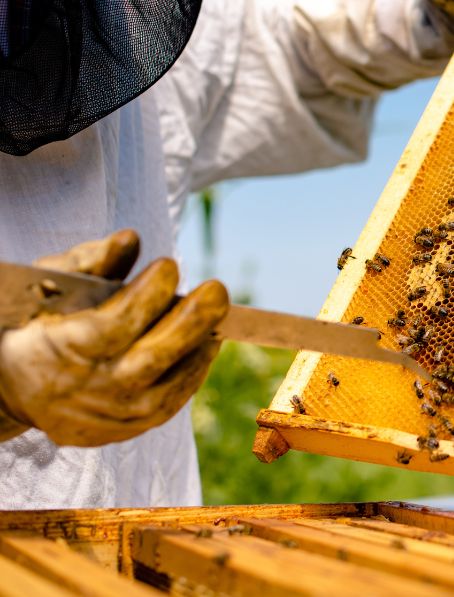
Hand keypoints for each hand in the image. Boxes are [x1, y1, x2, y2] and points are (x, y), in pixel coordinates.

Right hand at [0, 232, 227, 446]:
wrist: (15, 388)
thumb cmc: (39, 324)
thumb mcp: (51, 286)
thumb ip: (90, 261)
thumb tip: (130, 239)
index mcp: (61, 350)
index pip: (113, 325)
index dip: (146, 295)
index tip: (169, 266)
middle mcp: (85, 390)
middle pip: (149, 360)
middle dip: (190, 322)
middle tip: (216, 290)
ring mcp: (106, 416)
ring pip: (166, 388)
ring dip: (198, 347)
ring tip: (216, 314)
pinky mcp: (123, 430)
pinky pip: (169, 405)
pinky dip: (192, 373)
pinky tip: (206, 343)